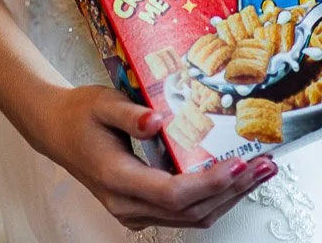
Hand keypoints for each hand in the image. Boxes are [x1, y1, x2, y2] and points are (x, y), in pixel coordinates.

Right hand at [35, 84, 277, 230]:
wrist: (57, 131)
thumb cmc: (80, 114)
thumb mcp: (102, 103)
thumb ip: (130, 114)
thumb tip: (158, 120)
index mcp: (118, 179)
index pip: (172, 192)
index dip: (209, 182)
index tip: (237, 164)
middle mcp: (128, 204)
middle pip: (190, 210)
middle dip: (233, 190)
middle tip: (264, 166)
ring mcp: (135, 211)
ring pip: (191, 217)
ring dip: (229, 197)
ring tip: (260, 172)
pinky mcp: (143, 208)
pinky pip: (184, 213)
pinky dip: (213, 198)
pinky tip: (234, 179)